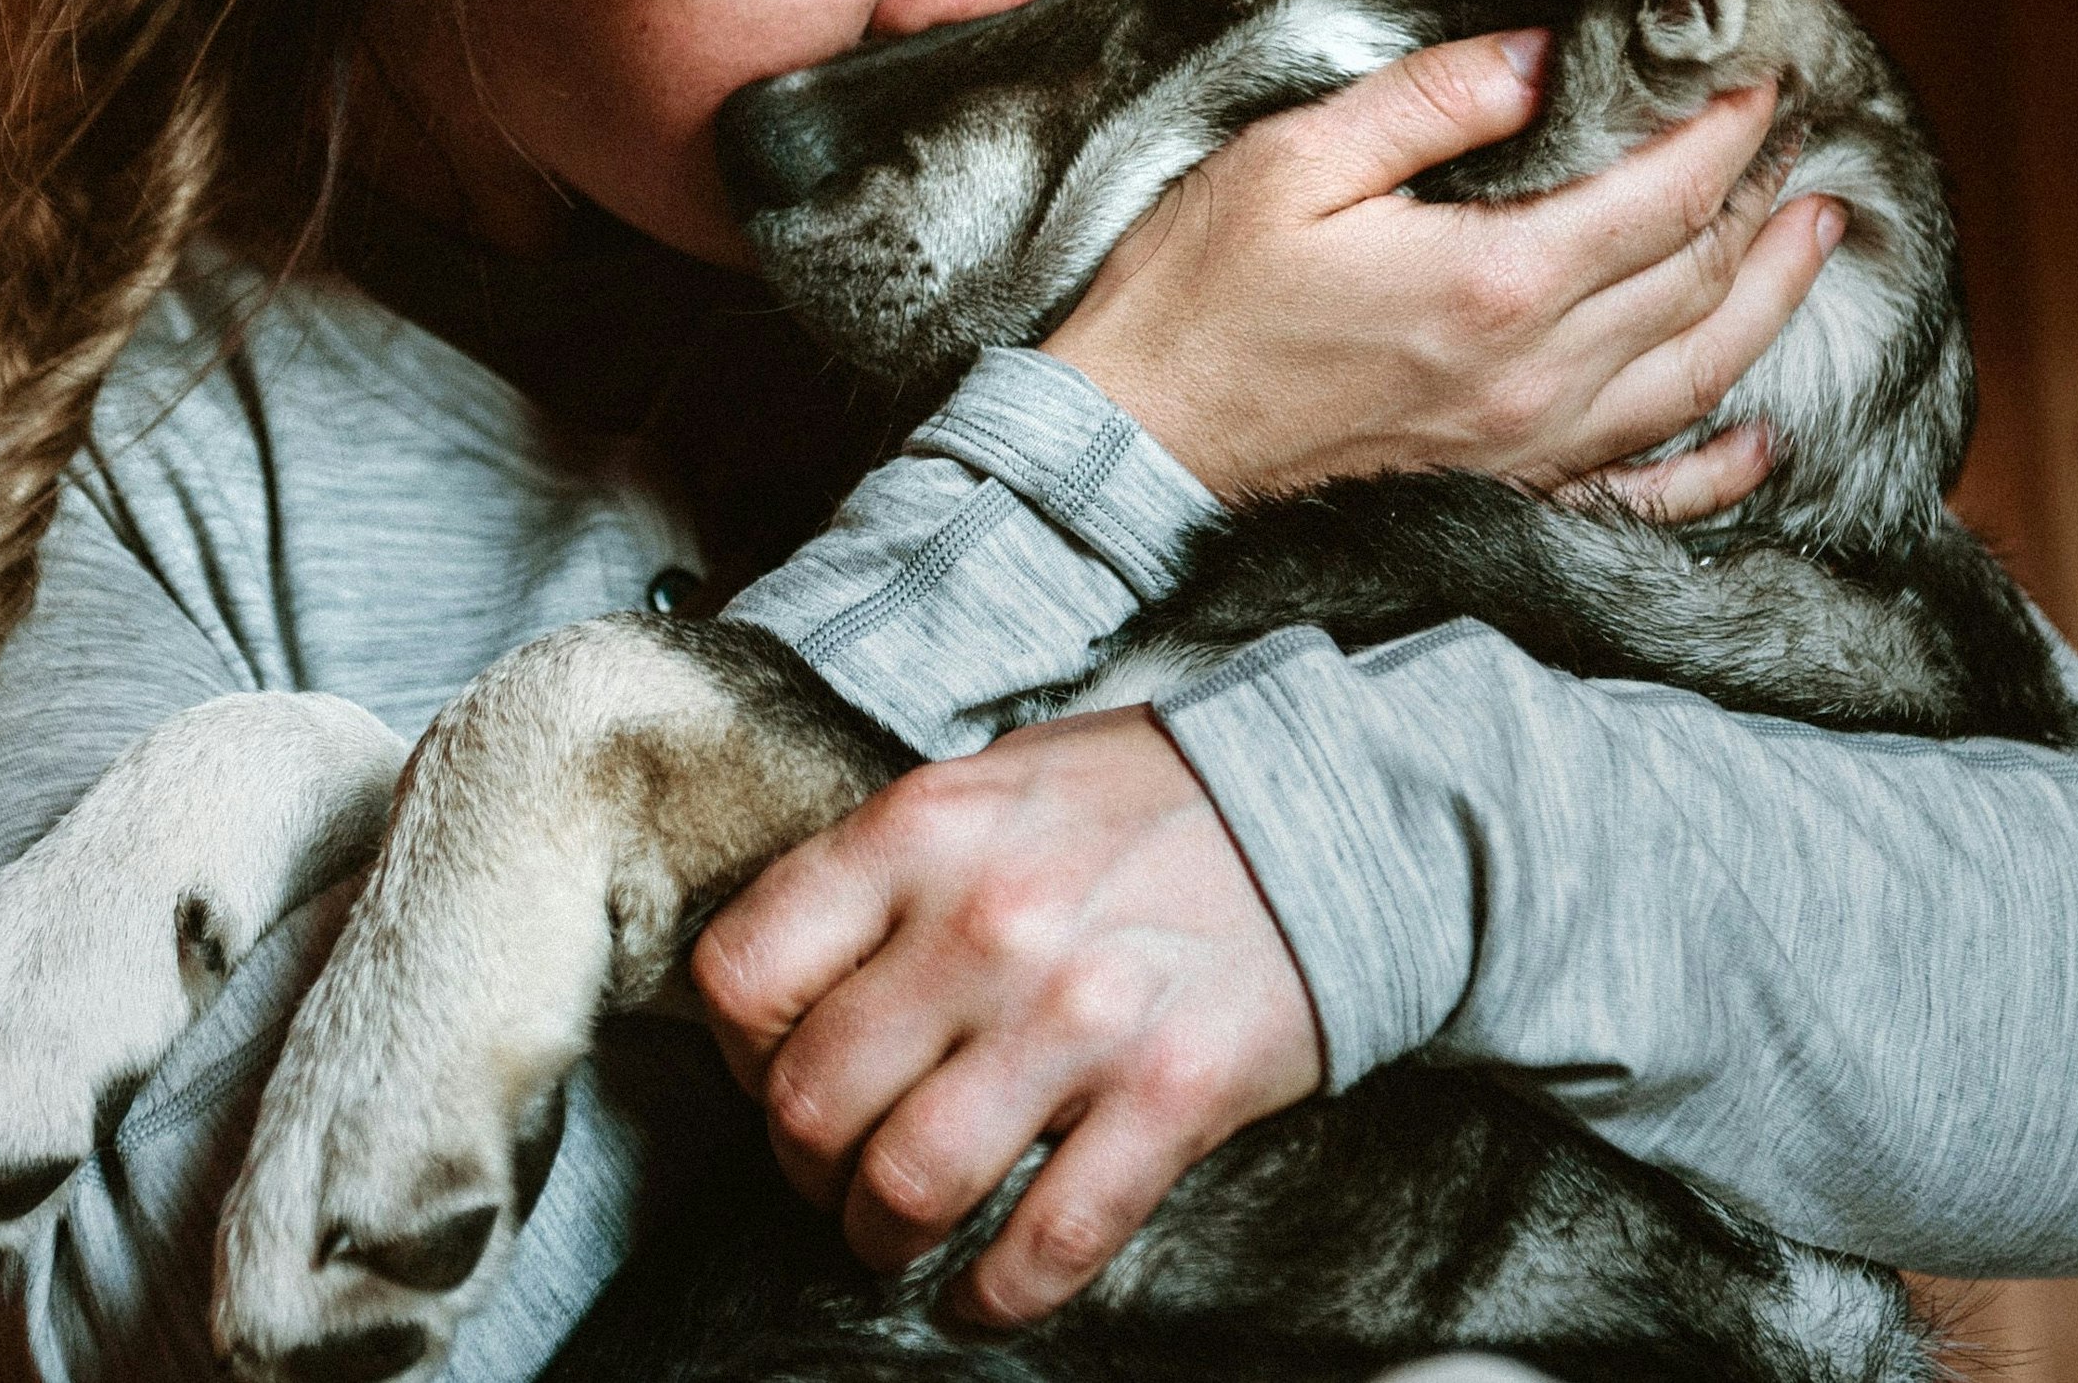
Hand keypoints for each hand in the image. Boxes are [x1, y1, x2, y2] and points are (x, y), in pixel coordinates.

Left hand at [690, 706, 1318, 1326]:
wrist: (1338, 808)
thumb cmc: (1146, 799)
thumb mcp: (991, 783)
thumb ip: (890, 869)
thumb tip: (793, 983)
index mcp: (921, 831)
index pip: (742, 976)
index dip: (738, 1052)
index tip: (774, 1070)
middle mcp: (986, 923)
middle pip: (810, 1103)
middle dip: (803, 1168)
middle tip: (834, 1173)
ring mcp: (1082, 1016)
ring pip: (909, 1185)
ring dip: (881, 1238)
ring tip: (897, 1235)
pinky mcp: (1172, 1096)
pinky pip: (1049, 1241)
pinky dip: (996, 1295)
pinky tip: (982, 1294)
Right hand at [1042, 29, 1843, 510]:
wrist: (1137, 443)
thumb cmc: (1197, 295)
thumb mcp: (1294, 161)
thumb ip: (1431, 101)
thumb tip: (1544, 54)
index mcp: (1492, 280)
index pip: (1661, 197)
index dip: (1725, 133)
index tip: (1759, 80)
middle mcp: (1535, 377)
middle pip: (1698, 281)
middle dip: (1761, 200)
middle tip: (1803, 139)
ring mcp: (1528, 448)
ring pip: (1698, 375)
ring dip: (1772, 303)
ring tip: (1817, 236)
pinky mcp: (1505, 492)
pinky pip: (1645, 492)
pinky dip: (1718, 467)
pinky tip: (1763, 435)